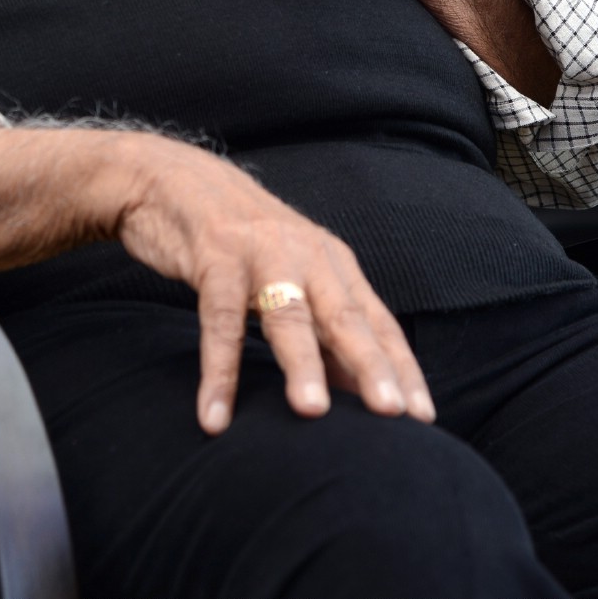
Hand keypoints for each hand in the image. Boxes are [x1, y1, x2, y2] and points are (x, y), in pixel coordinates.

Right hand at [116, 134, 434, 434]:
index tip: (423, 418)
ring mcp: (261, 252)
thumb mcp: (289, 276)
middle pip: (344, 316)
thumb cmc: (240, 241)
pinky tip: (215, 416)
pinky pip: (218, 318)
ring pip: (288, 313)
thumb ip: (320, 327)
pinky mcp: (215, 255)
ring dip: (301, 363)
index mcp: (332, 263)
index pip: (377, 321)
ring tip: (311, 411)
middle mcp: (306, 254)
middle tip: (391, 413)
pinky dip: (218, 370)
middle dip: (370, 365)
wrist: (173, 179)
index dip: (401, 369)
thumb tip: (354, 394)